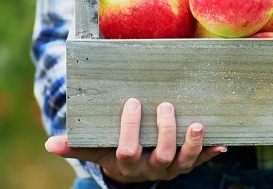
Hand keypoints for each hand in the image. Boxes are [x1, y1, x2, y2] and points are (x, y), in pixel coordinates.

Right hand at [45, 98, 226, 182]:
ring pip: (184, 161)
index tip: (132, 103)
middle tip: (166, 106)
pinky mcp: (188, 164)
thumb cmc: (114, 151)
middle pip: (160, 156)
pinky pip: (202, 161)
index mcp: (127, 164)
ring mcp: (172, 168)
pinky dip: (211, 152)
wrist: (134, 170)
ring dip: (193, 144)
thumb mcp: (96, 148)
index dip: (130, 129)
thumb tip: (50, 143)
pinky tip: (222, 143)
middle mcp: (151, 169)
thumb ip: (77, 145)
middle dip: (165, 132)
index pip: (127, 150)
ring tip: (197, 124)